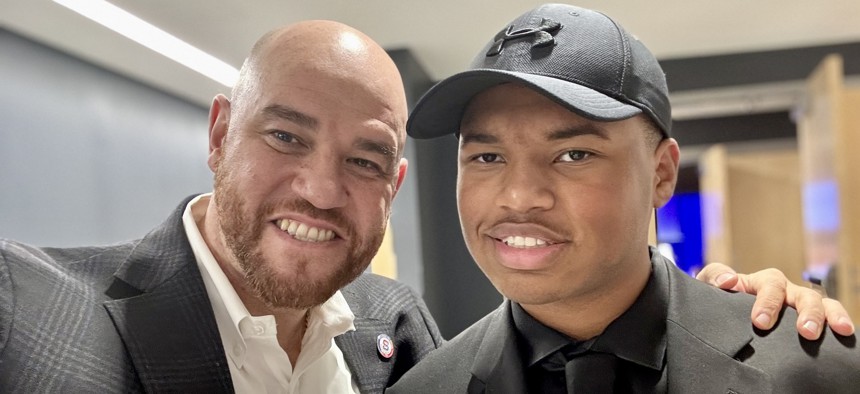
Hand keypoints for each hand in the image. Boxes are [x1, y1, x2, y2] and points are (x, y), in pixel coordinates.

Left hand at [696, 263, 854, 339]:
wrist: (723, 309)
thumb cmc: (719, 295)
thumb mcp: (710, 284)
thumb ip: (714, 277)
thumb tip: (729, 281)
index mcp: (763, 282)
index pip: (770, 286)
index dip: (768, 303)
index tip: (760, 322)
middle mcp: (786, 291)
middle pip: (803, 295)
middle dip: (807, 312)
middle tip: (805, 331)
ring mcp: (799, 305)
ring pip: (821, 303)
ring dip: (830, 315)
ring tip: (839, 330)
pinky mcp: (808, 318)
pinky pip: (829, 316)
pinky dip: (839, 321)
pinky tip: (845, 335)